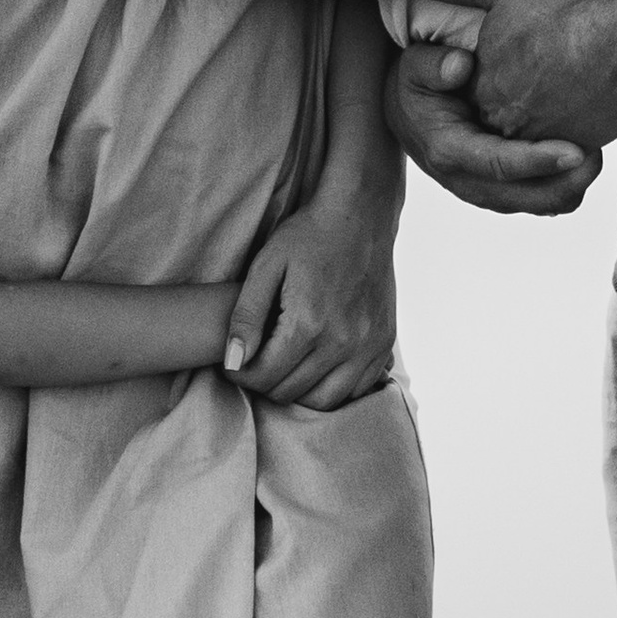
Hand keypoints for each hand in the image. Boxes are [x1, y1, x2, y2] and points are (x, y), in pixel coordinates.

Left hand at [224, 187, 398, 408]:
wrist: (360, 216)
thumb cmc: (307, 236)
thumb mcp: (266, 266)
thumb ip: (246, 316)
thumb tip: (232, 362)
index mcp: (308, 324)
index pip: (264, 377)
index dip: (240, 375)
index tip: (234, 362)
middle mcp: (342, 343)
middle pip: (290, 392)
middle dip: (265, 382)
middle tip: (256, 361)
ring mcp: (368, 346)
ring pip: (323, 401)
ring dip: (298, 390)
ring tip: (285, 365)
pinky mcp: (384, 344)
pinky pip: (356, 390)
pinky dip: (333, 387)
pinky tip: (318, 366)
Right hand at [384, 42, 601, 218]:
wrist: (408, 113)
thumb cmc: (418, 84)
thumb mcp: (414, 66)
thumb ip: (433, 64)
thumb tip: (462, 66)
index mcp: (449, 152)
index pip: (500, 165)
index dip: (540, 161)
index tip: (577, 150)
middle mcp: (470, 183)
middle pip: (532, 198)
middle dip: (570, 182)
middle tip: (599, 151)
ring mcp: (490, 193)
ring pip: (545, 205)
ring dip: (574, 185)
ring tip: (596, 150)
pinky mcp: (506, 193)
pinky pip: (547, 200)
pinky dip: (569, 183)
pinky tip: (584, 152)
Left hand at [466, 0, 616, 149]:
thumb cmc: (563, 17)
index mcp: (482, 88)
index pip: (476, 90)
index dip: (499, 71)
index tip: (519, 56)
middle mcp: (503, 120)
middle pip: (505, 115)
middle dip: (521, 98)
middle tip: (544, 75)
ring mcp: (539, 139)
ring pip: (535, 132)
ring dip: (547, 116)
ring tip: (567, 89)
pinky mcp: (574, 150)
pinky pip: (566, 146)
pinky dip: (572, 129)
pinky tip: (586, 104)